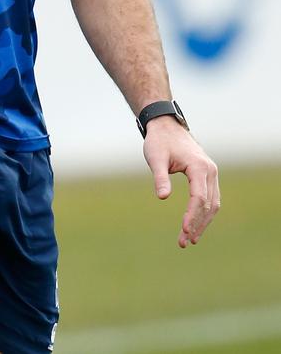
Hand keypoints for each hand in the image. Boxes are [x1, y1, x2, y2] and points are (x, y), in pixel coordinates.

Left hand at [143, 116, 219, 247]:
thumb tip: (162, 197)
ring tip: (189, 239)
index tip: (184, 231)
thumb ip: (160, 177)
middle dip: (197, 224)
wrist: (166, 126)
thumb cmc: (159, 141)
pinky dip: (204, 213)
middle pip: (208, 204)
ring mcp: (211, 173)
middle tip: (184, 242)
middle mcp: (210, 170)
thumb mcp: (156, 158)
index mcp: (199, 166)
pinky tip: (195, 225)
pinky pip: (210, 198)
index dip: (192, 216)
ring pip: (213, 203)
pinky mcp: (208, 175)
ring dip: (202, 222)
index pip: (199, 197)